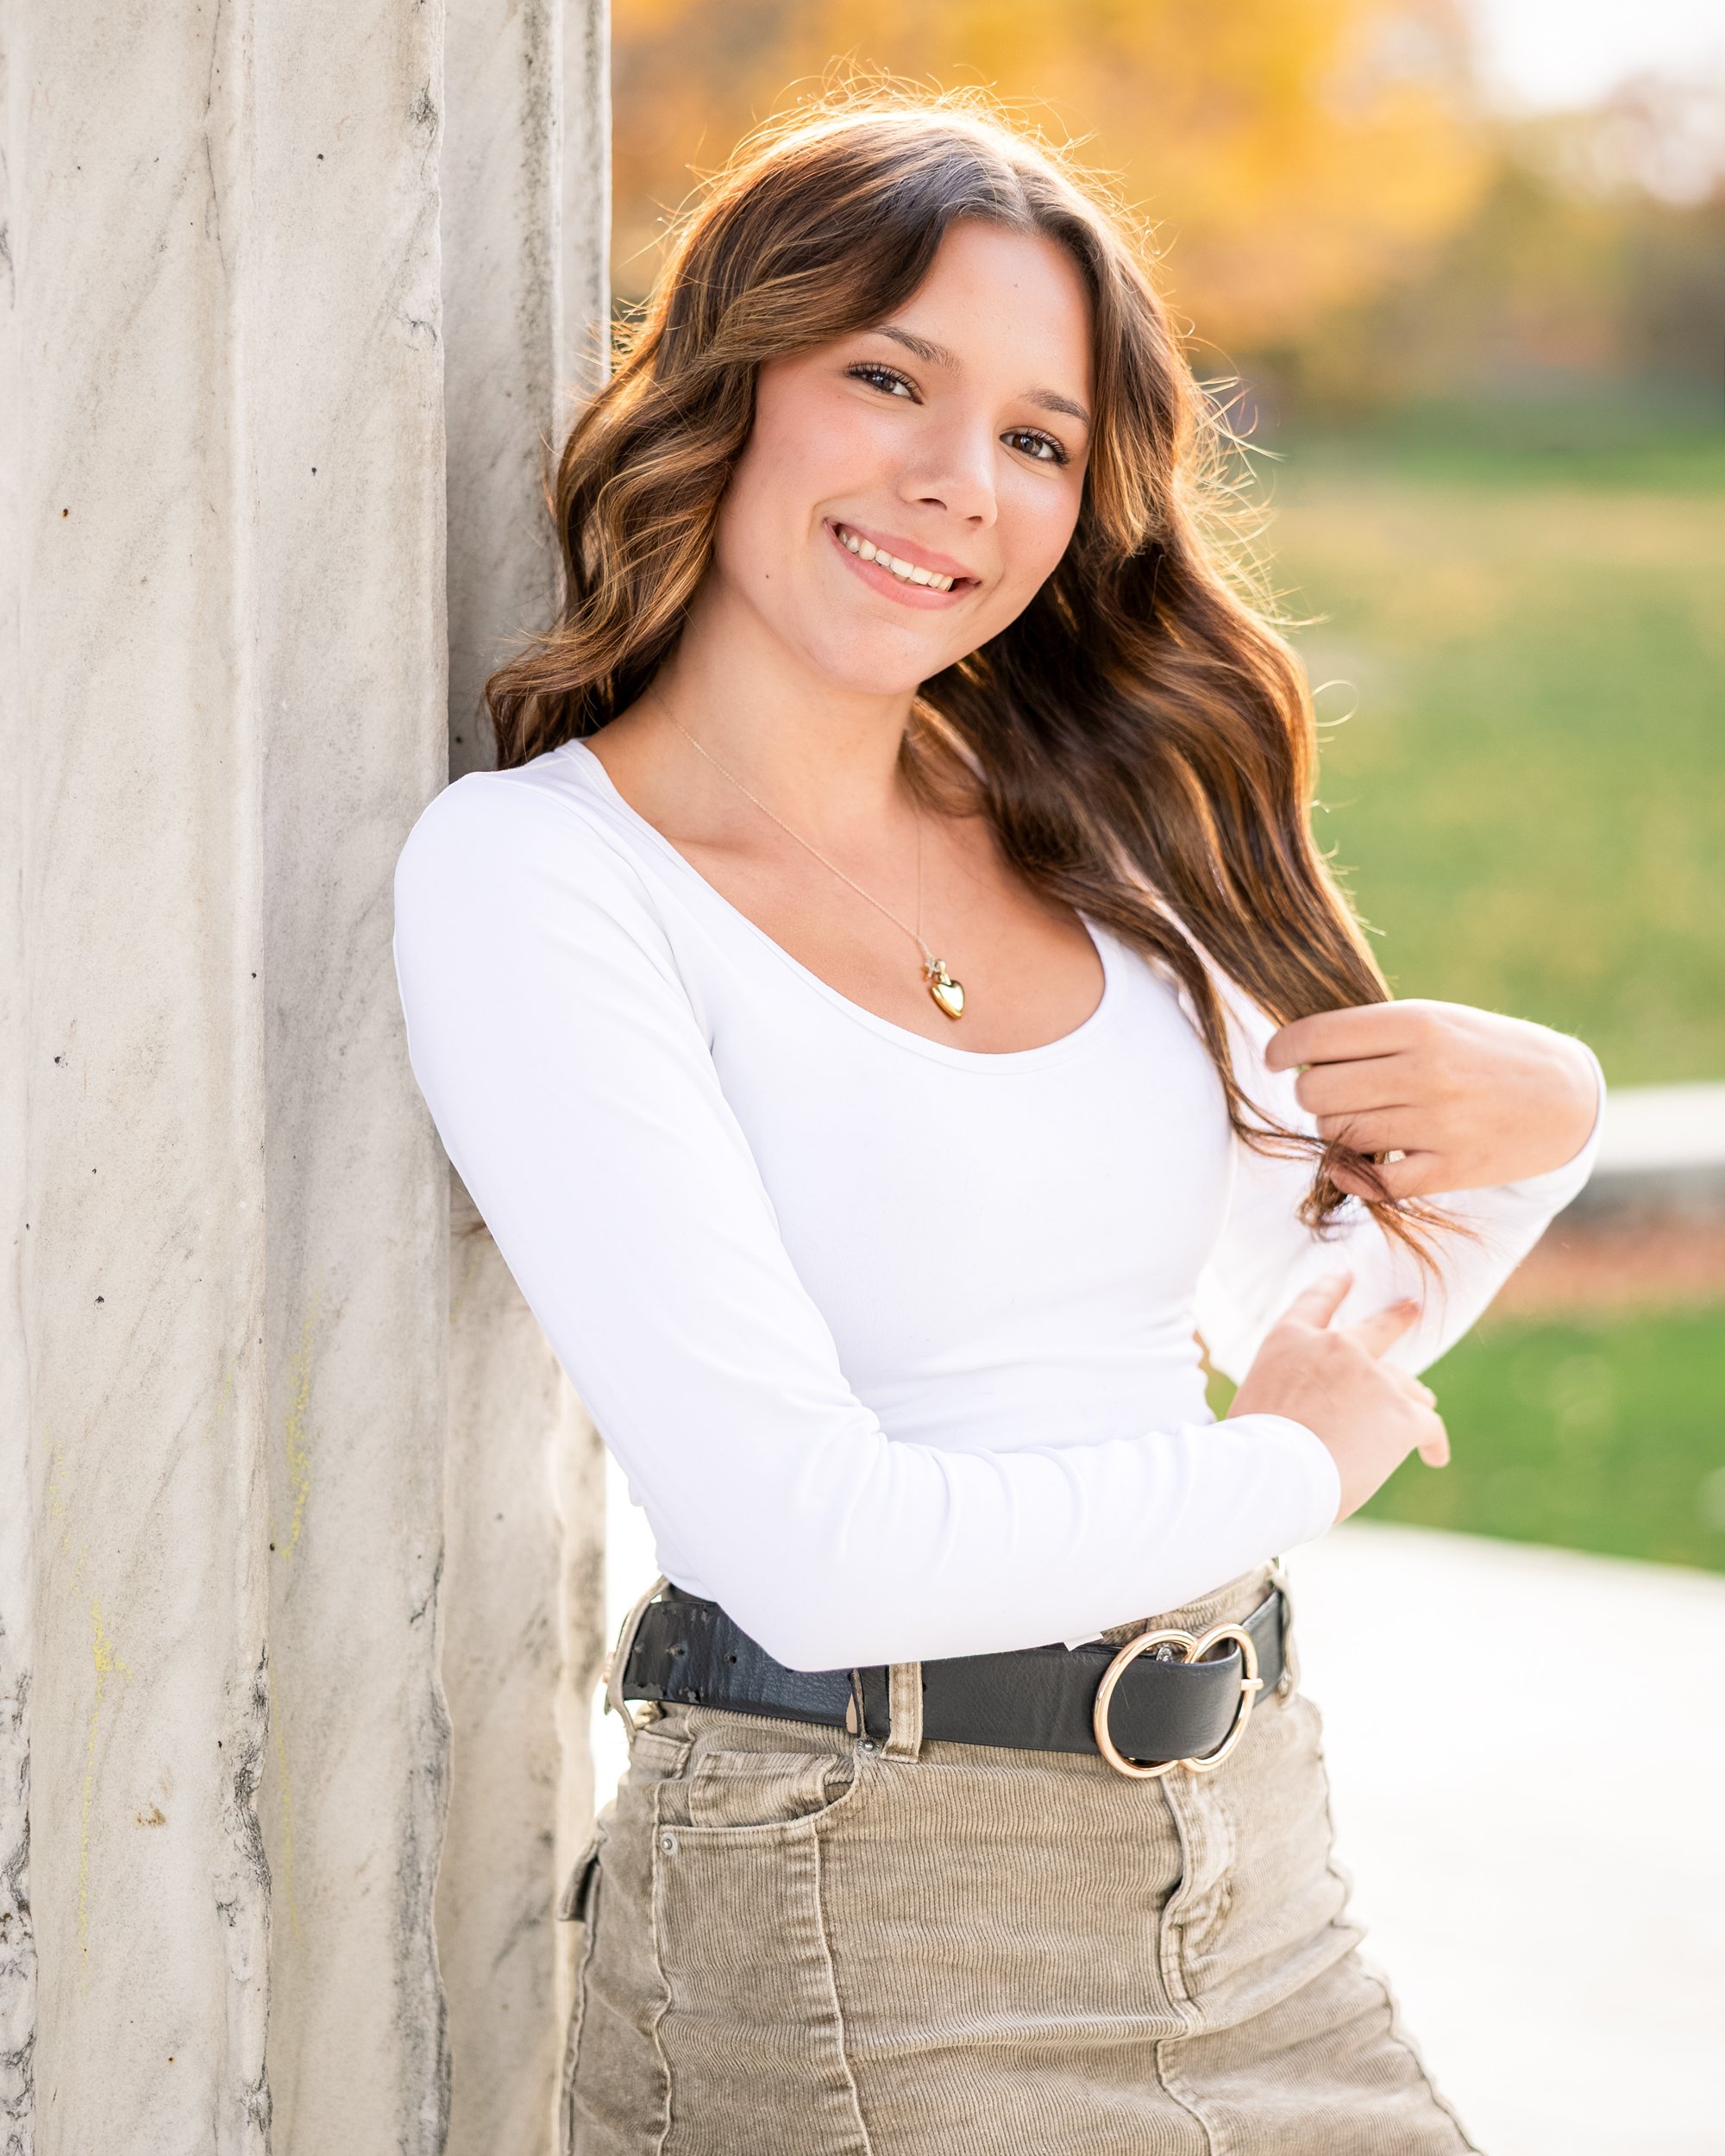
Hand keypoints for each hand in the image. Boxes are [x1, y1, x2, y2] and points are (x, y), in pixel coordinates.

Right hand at [1227, 1271, 1448, 1519]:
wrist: (1272, 1472)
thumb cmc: (1251, 1453)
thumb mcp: (1258, 1404)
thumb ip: (1292, 1395)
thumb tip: (1317, 1421)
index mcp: (1289, 1342)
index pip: (1314, 1302)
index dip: (1332, 1287)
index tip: (1345, 1275)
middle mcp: (1334, 1347)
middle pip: (1378, 1328)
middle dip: (1398, 1317)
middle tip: (1412, 1308)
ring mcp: (1372, 1376)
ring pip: (1405, 1387)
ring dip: (1413, 1399)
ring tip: (1424, 1407)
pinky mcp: (1401, 1413)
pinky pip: (1428, 1426)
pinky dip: (1432, 1443)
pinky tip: (1434, 1456)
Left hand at [1264, 999, 1598, 1200]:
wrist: (1566, 1098)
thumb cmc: (1485, 1053)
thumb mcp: (1437, 1021)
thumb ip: (1374, 1035)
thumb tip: (1297, 1053)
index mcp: (1419, 1024)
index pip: (1319, 1036)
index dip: (1282, 1049)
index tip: (1275, 1058)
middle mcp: (1426, 1071)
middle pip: (1317, 1091)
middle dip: (1310, 1093)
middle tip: (1329, 1093)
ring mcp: (1440, 1123)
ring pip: (1339, 1134)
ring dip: (1336, 1131)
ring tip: (1362, 1121)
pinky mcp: (1452, 1169)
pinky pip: (1373, 1182)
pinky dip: (1355, 1175)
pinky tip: (1361, 1161)